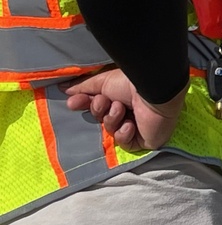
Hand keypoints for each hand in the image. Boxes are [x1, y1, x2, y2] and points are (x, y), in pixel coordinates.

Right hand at [64, 69, 186, 150]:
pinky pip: (125, 142)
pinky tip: (131, 124)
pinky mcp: (145, 140)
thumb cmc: (130, 83)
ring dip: (112, 119)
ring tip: (121, 108)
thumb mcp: (103, 82)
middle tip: (104, 102)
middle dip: (99, 110)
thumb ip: (84, 88)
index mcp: (120, 97)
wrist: (153, 92)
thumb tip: (64, 90)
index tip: (73, 102)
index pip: (97, 106)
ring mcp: (138, 127)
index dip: (84, 104)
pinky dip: (125, 133)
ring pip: (111, 131)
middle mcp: (129, 111)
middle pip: (102, 119)